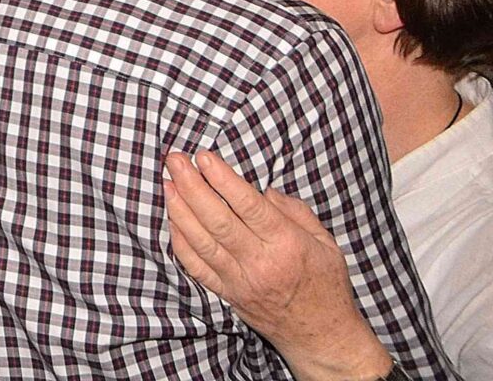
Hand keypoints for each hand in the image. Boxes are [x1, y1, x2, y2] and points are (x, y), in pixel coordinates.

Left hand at [163, 151, 392, 380]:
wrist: (321, 336)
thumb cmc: (326, 285)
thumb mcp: (326, 244)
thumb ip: (296, 212)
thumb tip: (264, 191)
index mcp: (288, 245)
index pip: (249, 206)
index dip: (223, 179)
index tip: (203, 156)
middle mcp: (261, 263)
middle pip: (218, 220)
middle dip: (192, 186)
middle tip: (174, 160)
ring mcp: (240, 280)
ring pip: (201, 241)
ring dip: (179, 209)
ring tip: (167, 183)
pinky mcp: (227, 294)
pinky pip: (196, 267)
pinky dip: (180, 241)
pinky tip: (172, 219)